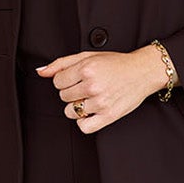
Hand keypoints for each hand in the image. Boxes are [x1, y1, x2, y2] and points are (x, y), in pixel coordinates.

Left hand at [35, 46, 166, 132]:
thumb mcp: (88, 56)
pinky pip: (83, 127)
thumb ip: (62, 63)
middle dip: (71, 92)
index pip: (57, 82)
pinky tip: (90, 112)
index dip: (65, 80)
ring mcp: (100, 102)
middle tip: (86, 86)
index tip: (76, 78)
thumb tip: (41, 72)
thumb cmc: (116, 63)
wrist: (142, 72)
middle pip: (63, 97)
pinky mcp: (108, 116)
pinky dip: (83, 121)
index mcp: (86, 68)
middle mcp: (92, 86)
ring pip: (70, 111)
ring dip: (77, 106)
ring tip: (90, 98)